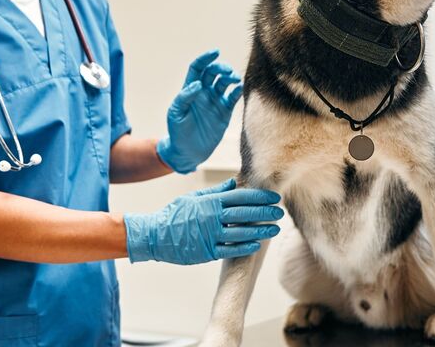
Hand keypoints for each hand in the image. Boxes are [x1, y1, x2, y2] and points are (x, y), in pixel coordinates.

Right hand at [123, 179, 282, 264]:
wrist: (154, 236)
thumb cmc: (174, 215)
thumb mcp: (193, 198)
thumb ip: (215, 191)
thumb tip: (233, 182)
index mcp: (210, 201)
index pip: (240, 197)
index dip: (259, 197)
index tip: (274, 197)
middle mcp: (212, 217)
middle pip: (244, 214)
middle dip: (265, 213)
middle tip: (280, 212)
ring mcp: (209, 235)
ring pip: (241, 232)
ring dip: (260, 230)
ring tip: (274, 229)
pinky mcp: (206, 252)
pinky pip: (230, 250)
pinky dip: (244, 247)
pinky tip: (257, 244)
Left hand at [156, 49, 242, 173]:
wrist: (188, 152)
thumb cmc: (177, 132)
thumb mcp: (176, 113)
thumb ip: (184, 98)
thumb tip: (198, 85)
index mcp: (189, 90)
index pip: (198, 68)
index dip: (205, 59)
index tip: (215, 52)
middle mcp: (203, 92)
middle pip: (213, 73)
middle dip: (221, 68)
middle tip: (227, 71)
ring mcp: (215, 101)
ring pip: (225, 82)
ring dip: (231, 77)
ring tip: (234, 78)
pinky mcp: (225, 111)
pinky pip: (233, 97)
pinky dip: (237, 91)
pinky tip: (239, 87)